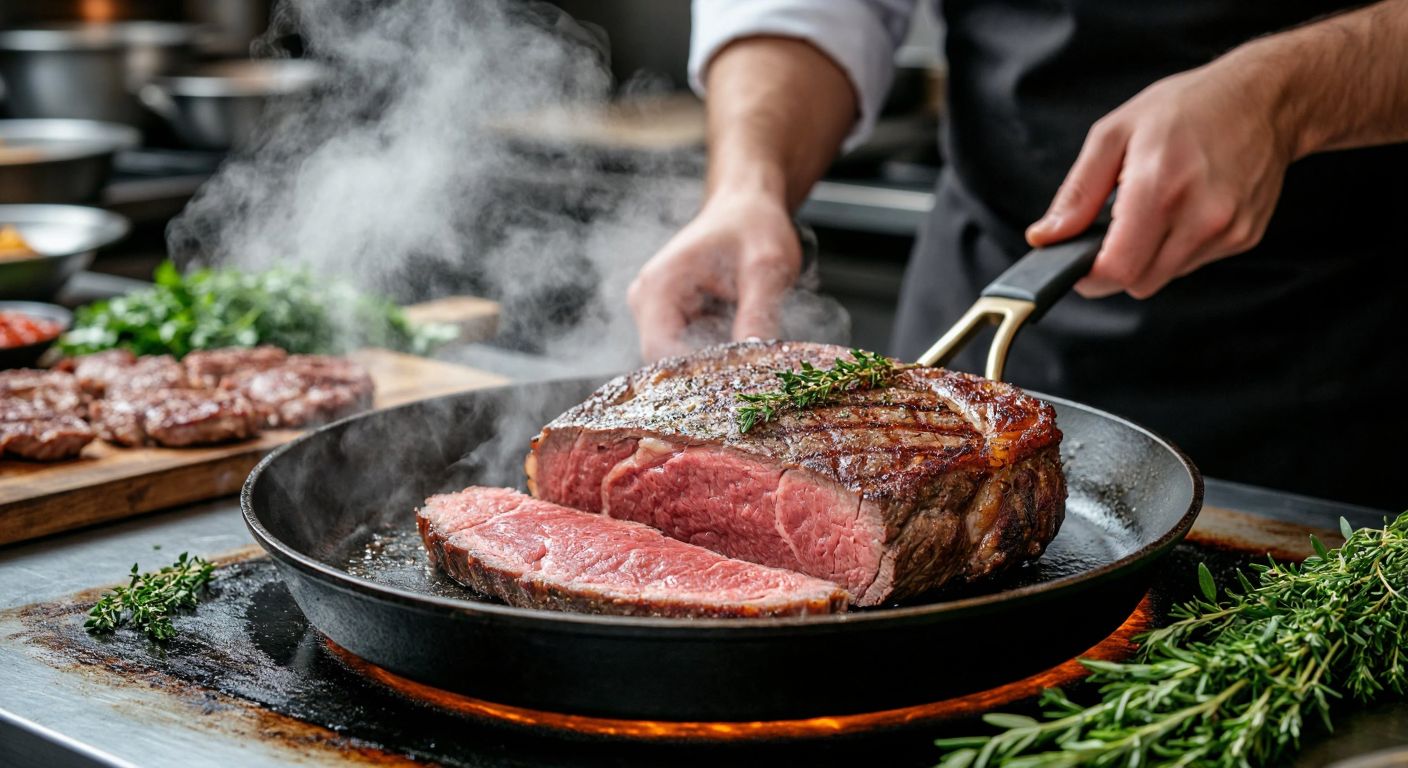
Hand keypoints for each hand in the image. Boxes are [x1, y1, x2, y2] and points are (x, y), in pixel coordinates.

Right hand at [628, 191, 799, 360]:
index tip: (740, 376)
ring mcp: (657, 313)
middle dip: (710, 371)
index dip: (699, 371)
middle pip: (669, 362)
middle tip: (755, 370)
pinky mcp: (673, 319)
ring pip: (682, 361)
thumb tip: (754, 357)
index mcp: (658, 287)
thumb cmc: (753, 226)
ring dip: (717, 363)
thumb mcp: (766, 266)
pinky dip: (719, 353)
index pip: (661, 353)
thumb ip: (759, 312)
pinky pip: (692, 351)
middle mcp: (647, 303)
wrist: (748, 206)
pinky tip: (744, 341)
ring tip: (753, 352)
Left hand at [1025, 55, 1295, 298]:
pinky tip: (1184, 209)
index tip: (1076, 265)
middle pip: (1138, 282)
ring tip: (1155, 208)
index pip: (1117, 268)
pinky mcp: (1245, 236)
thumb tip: (1045, 236)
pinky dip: (1178, 247)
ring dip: (1148, 256)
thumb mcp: (1114, 134)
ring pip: (1164, 276)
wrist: (1265, 98)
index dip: (1088, 277)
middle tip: (1112, 231)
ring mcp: (1227, 229)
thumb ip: (1077, 193)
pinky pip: (1193, 263)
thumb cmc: (1187, 107)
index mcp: (1159, 186)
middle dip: (1115, 266)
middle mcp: (1200, 214)